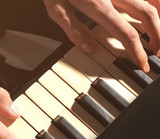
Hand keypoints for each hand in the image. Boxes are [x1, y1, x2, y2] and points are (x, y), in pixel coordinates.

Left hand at [44, 0, 159, 71]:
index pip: (126, 33)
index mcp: (98, 6)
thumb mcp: (56, 9)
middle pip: (148, 15)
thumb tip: (90, 49)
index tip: (141, 65)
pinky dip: (155, 4)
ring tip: (159, 36)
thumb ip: (73, 29)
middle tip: (156, 54)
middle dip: (157, 37)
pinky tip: (155, 12)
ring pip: (153, 1)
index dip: (137, 52)